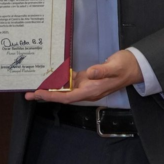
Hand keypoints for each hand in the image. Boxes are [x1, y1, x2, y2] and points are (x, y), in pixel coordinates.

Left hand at [25, 50, 142, 103]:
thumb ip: (102, 71)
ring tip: (35, 87)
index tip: (39, 94)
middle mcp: (87, 91)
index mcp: (92, 90)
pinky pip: (70, 83)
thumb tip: (90, 74)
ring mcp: (87, 86)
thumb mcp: (115, 66)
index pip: (69, 97)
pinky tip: (50, 78)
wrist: (134, 67)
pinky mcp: (87, 79)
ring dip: (50, 89)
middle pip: (63, 96)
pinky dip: (59, 81)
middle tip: (28, 93)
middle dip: (46, 95)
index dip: (53, 96)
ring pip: (65, 90)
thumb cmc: (125, 66)